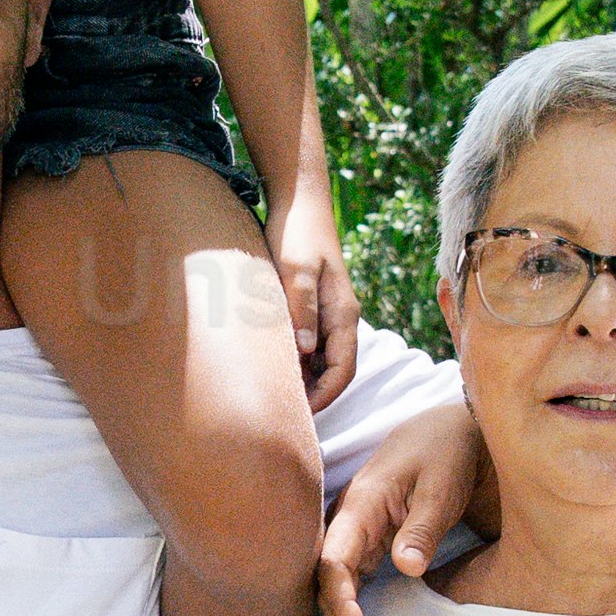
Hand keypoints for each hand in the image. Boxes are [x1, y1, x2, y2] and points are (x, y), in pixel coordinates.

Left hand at [274, 202, 362, 405]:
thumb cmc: (296, 231)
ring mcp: (327, 312)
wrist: (298, 199)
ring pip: (321, 360)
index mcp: (343, 314)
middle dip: (314, 396)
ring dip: (303, 380)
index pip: (343, 371)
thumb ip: (302, 310)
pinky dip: (295, 361)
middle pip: (335, 371)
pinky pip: (309, 344)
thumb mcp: (295, 269)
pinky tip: (271, 367)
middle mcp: (340, 318)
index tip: (298, 416)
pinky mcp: (312, 305)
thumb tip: (305, 352)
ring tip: (274, 398)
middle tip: (282, 416)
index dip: (324, 398)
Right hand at [314, 390, 486, 615]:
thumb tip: (405, 568)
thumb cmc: (451, 450)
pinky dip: (359, 613)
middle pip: (330, 582)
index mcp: (361, 504)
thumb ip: (424, 526)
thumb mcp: (443, 484)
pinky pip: (356, 583)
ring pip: (340, 587)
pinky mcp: (375, 543)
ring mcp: (361, 533)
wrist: (459, 430)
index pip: (333, 560)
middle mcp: (352, 522)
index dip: (341, 601)